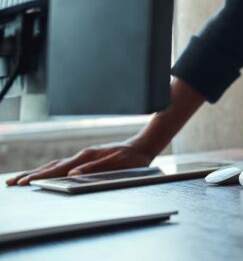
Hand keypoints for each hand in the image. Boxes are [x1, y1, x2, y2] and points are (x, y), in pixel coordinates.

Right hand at [5, 140, 154, 185]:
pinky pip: (62, 165)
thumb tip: (73, 173)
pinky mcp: (85, 159)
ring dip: (36, 173)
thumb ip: (95, 169)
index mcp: (87, 157)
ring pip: (54, 165)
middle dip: (30, 175)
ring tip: (19, 180)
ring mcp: (82, 156)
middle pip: (51, 166)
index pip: (59, 169)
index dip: (40, 176)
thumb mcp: (118, 163)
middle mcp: (82, 155)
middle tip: (11, 184)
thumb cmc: (133, 157)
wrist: (142, 145)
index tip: (24, 182)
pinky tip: (42, 174)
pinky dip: (48, 170)